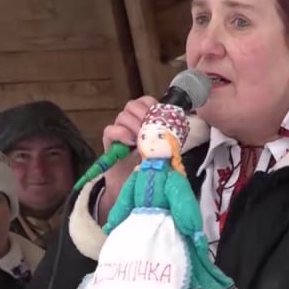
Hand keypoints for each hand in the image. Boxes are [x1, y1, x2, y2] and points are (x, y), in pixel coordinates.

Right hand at [97, 96, 156, 219]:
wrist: (131, 187)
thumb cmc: (148, 168)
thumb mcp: (163, 151)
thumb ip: (168, 139)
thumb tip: (180, 127)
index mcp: (144, 121)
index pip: (146, 102)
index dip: (152, 105)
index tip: (159, 117)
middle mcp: (130, 123)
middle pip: (133, 105)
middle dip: (143, 114)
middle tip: (149, 128)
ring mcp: (118, 131)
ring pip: (122, 116)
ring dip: (134, 124)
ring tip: (141, 138)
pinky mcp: (108, 142)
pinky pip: (111, 130)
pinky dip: (121, 133)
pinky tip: (131, 143)